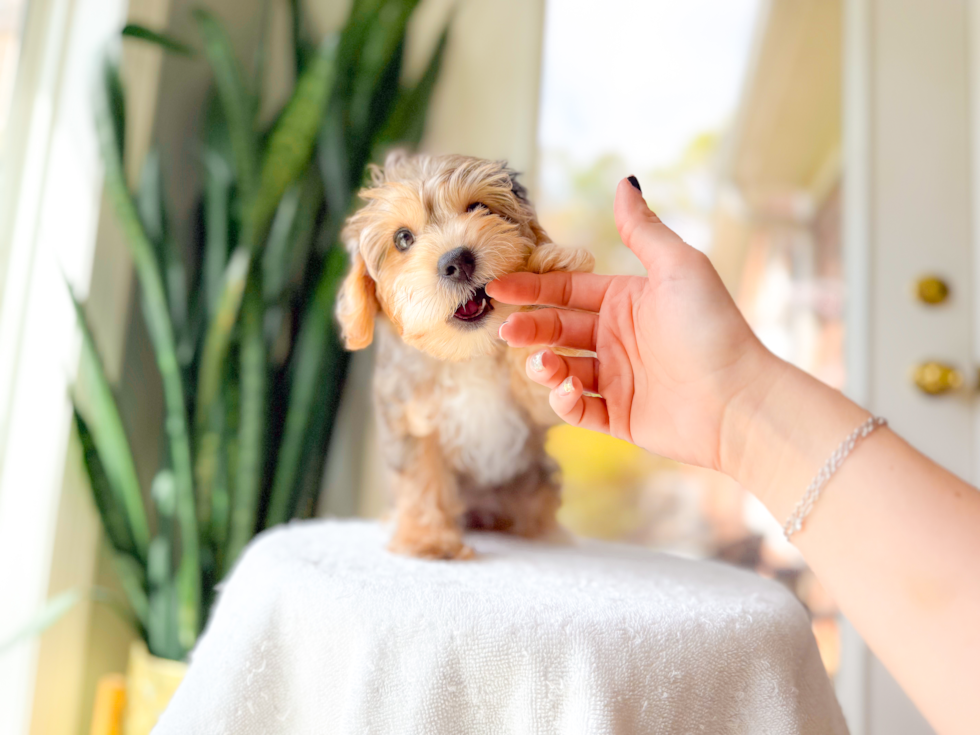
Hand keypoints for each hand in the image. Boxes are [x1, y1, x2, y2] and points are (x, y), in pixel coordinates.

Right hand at [489, 177, 782, 474]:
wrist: (738, 401)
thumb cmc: (713, 328)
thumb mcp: (678, 268)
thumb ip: (643, 229)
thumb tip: (625, 180)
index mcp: (628, 302)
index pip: (567, 291)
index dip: (532, 288)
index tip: (499, 286)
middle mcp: (619, 339)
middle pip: (558, 330)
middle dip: (530, 329)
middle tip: (507, 330)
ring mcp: (618, 379)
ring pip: (562, 370)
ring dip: (545, 366)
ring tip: (545, 363)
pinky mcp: (620, 417)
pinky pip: (579, 408)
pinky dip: (565, 400)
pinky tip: (567, 389)